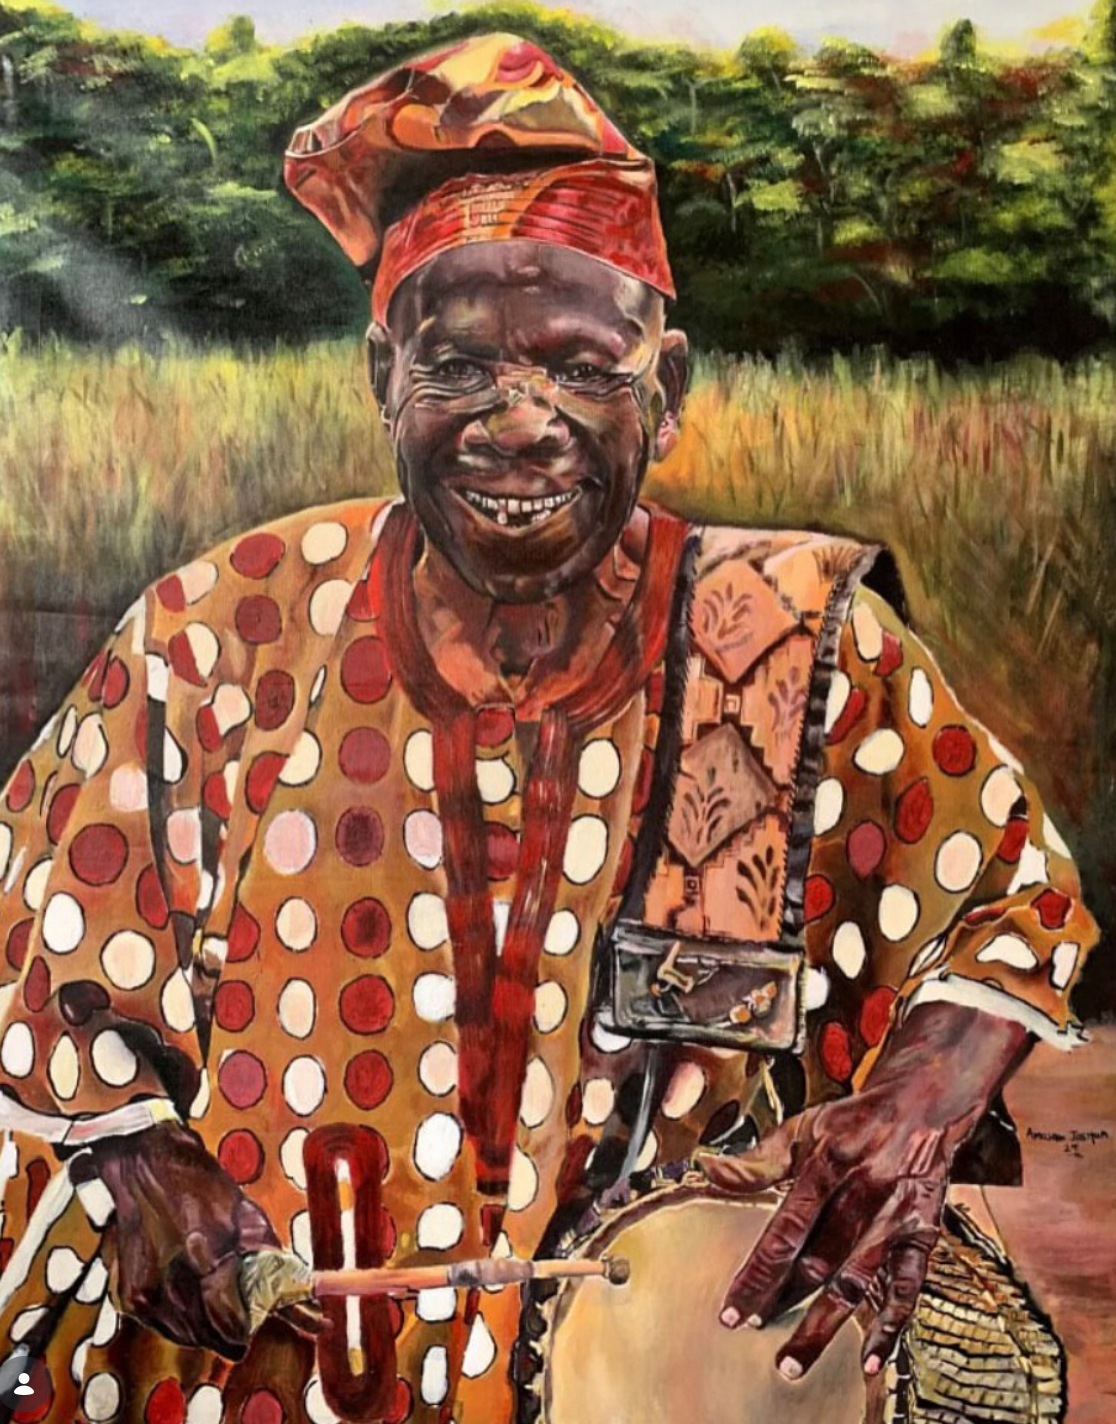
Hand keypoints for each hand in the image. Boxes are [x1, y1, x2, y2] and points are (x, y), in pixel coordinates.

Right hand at [79, 1120, 320, 1357]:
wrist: (145, 1164)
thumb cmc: (201, 1185)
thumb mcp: (248, 1218)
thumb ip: (274, 1267)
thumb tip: (308, 1310)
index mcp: (206, 1258)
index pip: (233, 1326)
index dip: (252, 1327)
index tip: (261, 1322)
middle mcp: (172, 1282)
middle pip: (211, 1337)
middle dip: (232, 1329)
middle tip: (243, 1312)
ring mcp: (146, 1293)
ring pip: (188, 1336)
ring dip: (207, 1328)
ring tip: (216, 1300)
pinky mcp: (129, 1296)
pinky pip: (163, 1326)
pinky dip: (181, 1319)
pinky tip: (190, 1294)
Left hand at [698, 1001, 1029, 1380]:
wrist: (923, 1103)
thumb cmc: (855, 1120)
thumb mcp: (805, 1126)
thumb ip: (759, 1158)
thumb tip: (708, 1171)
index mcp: (828, 1163)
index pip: (785, 1230)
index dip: (757, 1274)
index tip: (732, 1310)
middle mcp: (863, 1192)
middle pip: (817, 1261)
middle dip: (782, 1301)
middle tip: (754, 1334)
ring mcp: (895, 1218)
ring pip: (856, 1282)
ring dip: (825, 1326)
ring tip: (795, 1362)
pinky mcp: (922, 1234)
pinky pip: (907, 1289)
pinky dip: (890, 1328)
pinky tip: (872, 1360)